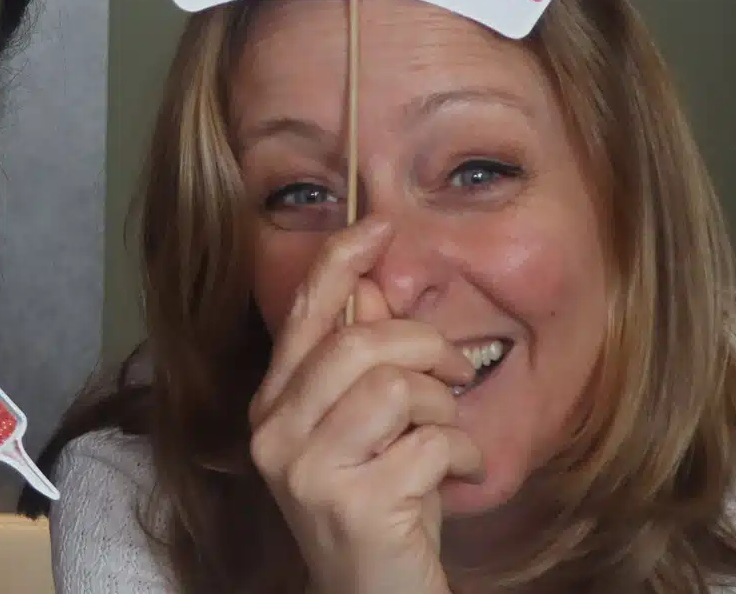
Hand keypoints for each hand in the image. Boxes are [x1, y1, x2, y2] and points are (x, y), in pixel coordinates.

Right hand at [247, 219, 483, 593]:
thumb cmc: (379, 508)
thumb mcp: (366, 429)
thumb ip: (362, 364)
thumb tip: (374, 287)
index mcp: (272, 405)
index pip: (304, 315)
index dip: (341, 263)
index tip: (379, 226)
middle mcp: (275, 432)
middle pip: (357, 344)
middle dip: (423, 345)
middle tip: (455, 370)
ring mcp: (307, 469)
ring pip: (394, 387)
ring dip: (442, 406)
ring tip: (449, 435)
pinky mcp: (352, 503)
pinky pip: (429, 443)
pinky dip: (462, 453)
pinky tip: (460, 473)